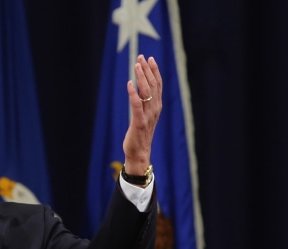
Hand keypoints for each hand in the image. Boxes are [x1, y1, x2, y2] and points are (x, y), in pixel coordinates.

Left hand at [122, 55, 161, 176]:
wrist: (139, 153)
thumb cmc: (140, 135)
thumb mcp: (144, 116)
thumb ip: (144, 103)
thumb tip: (140, 88)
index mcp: (157, 107)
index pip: (158, 85)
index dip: (154, 71)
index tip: (149, 58)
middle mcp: (155, 109)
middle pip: (153, 85)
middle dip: (147, 70)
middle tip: (141, 57)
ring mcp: (148, 116)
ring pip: (146, 92)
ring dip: (141, 77)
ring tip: (136, 65)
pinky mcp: (139, 123)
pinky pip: (137, 105)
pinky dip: (133, 93)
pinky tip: (129, 83)